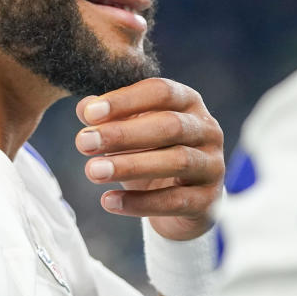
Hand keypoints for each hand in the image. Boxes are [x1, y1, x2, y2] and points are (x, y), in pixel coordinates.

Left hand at [75, 78, 224, 240]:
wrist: (184, 204)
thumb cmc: (154, 155)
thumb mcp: (130, 132)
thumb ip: (108, 117)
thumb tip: (84, 108)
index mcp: (189, 103)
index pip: (161, 92)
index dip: (125, 100)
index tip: (89, 114)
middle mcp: (207, 129)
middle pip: (170, 125)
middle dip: (124, 134)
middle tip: (84, 142)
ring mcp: (212, 165)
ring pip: (177, 161)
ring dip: (131, 166)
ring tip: (92, 171)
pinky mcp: (210, 200)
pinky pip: (176, 201)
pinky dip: (140, 203)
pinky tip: (108, 201)